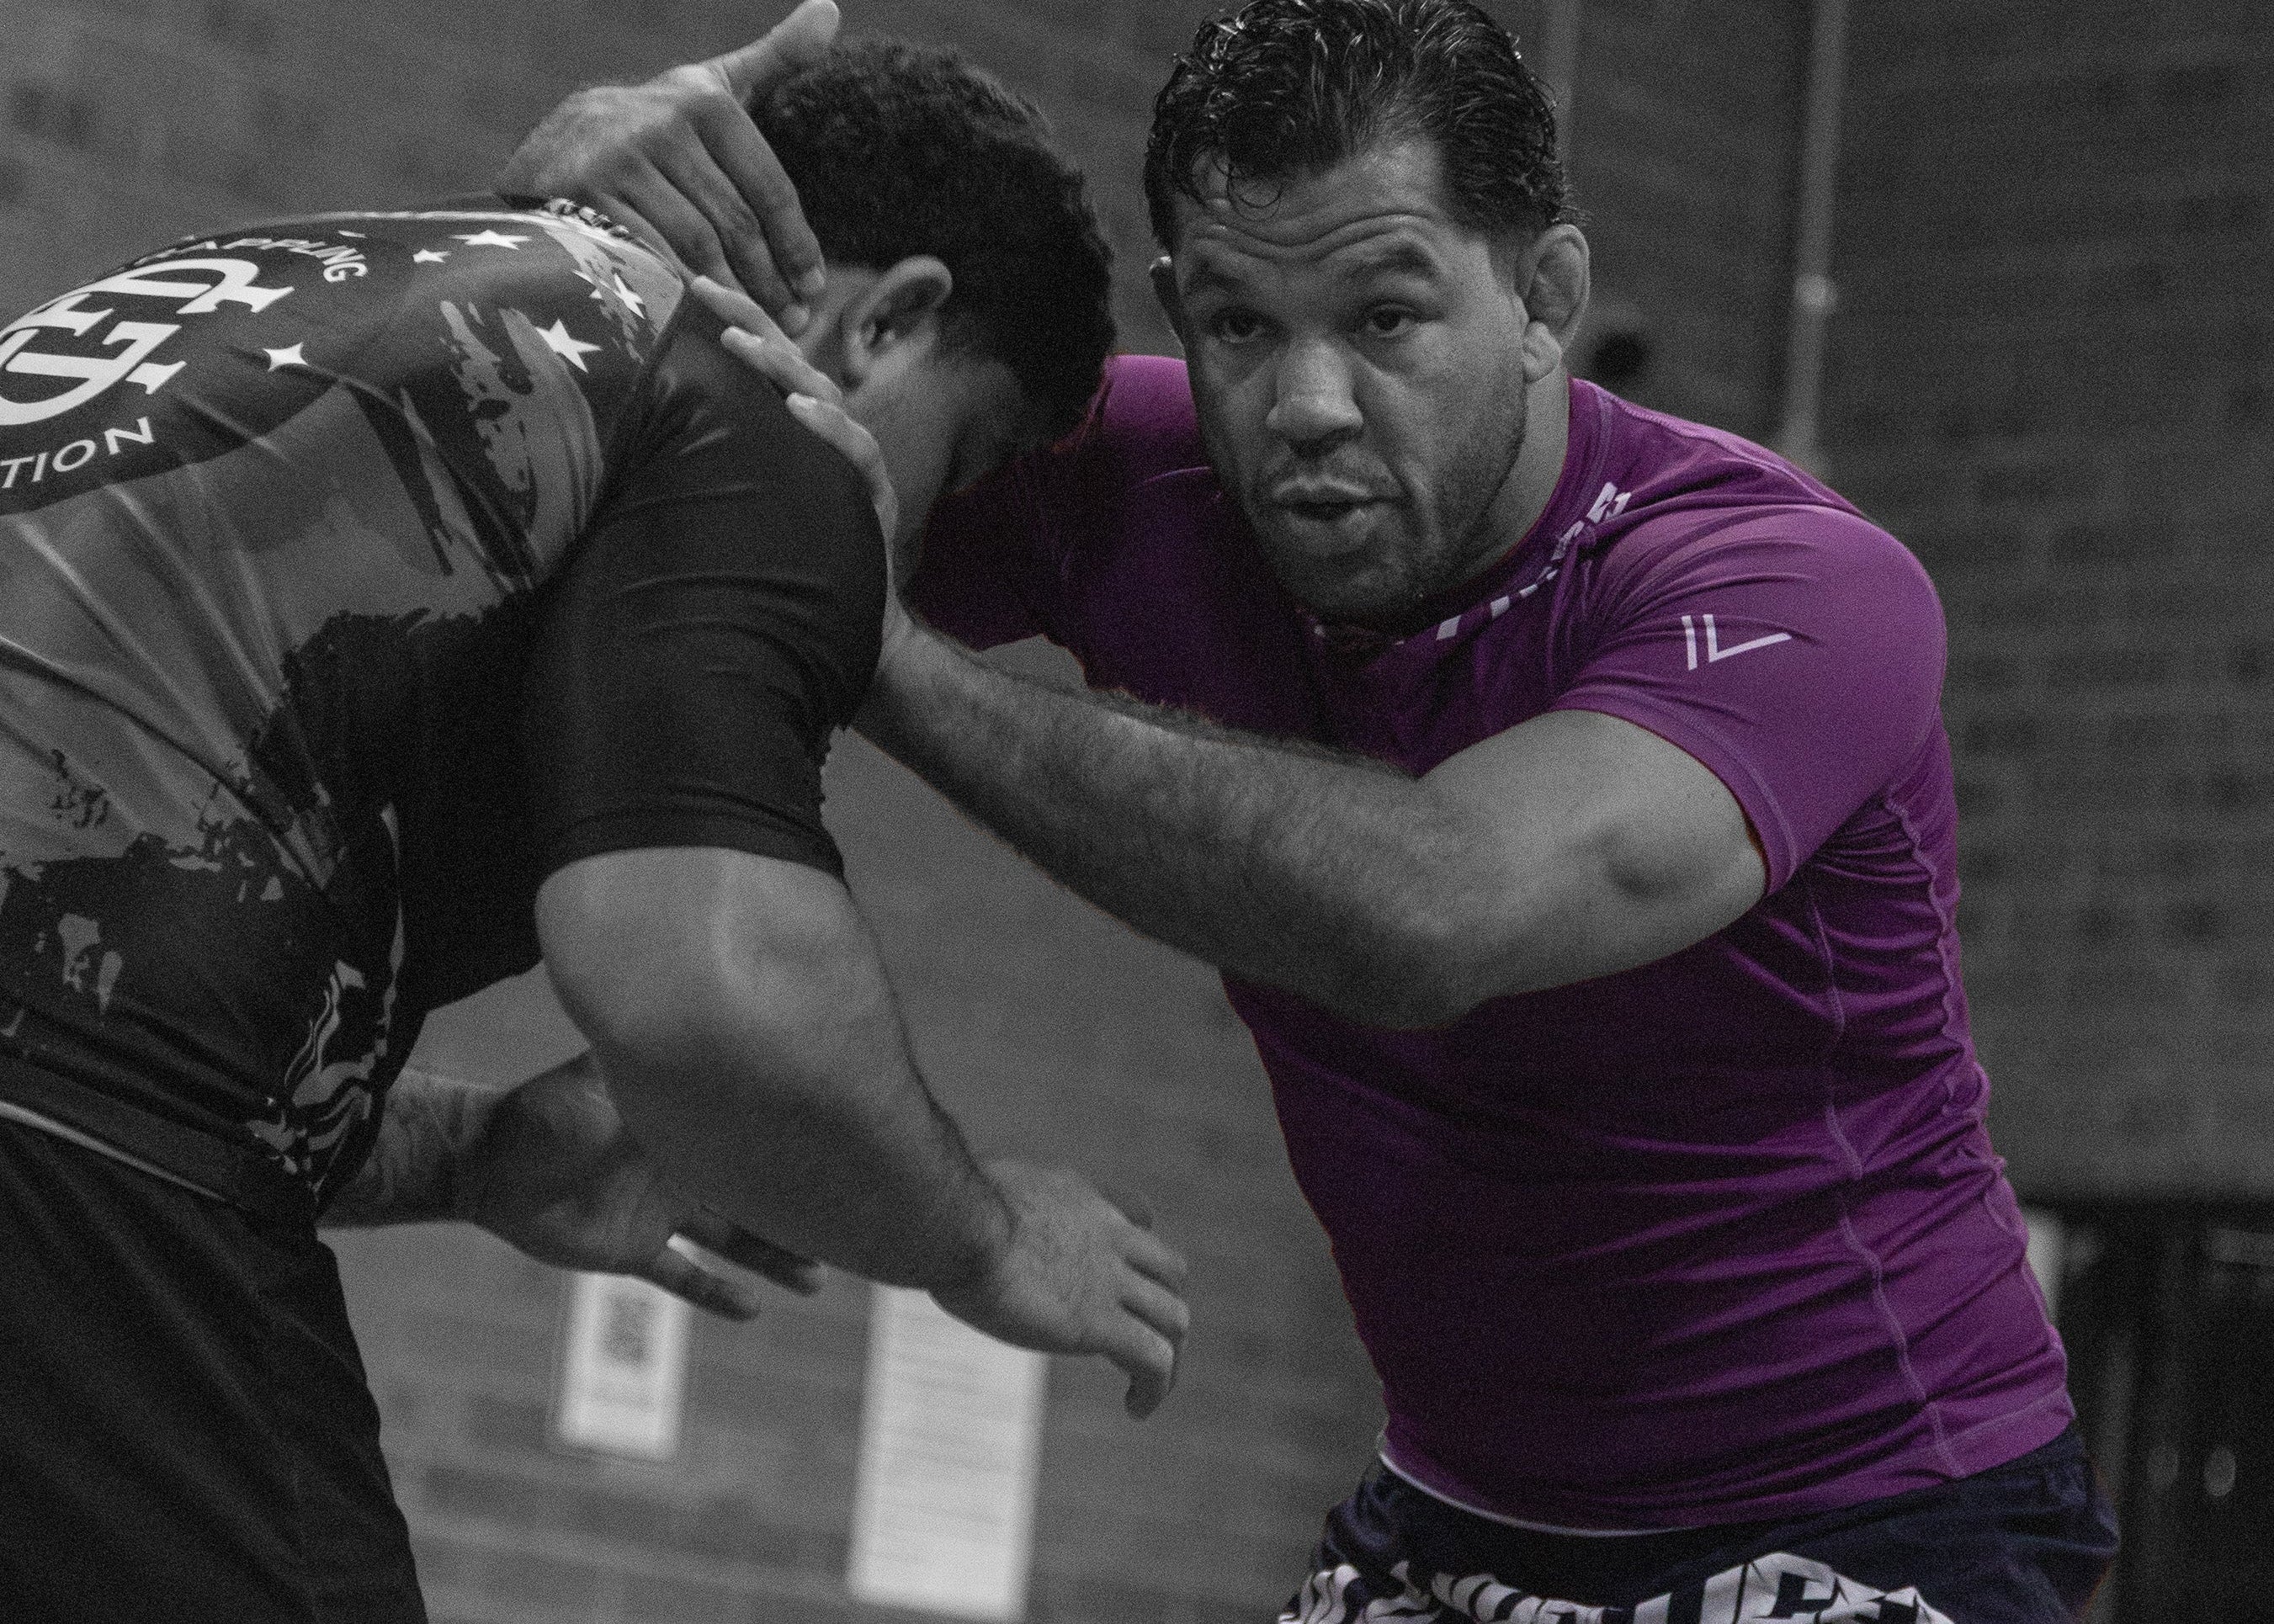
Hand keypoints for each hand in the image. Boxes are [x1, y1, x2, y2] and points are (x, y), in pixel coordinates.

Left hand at [459, 1053, 822, 1318]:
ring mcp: (662, 1210)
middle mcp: (684, 1166)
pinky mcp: (634, 1251)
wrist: (487, 1160)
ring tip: (817, 1278)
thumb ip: (654, 1064)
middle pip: (755, 1195)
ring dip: (772, 1258)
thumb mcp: (607, 1078)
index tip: (846, 1151)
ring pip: (733, 1241)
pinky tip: (754, 1310)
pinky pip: (683, 1277)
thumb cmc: (547, 1110)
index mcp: (685, 1125)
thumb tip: (699, 1012)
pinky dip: (715, 1294)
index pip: (750, 1137)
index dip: (793, 1147)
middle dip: (799, 1210)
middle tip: (855, 1225)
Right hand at [498, 0, 838, 328]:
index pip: (769, 188)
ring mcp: (616, 161)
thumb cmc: (651, 134)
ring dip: (734, 296)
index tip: (814, 286)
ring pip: (697, 248)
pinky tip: (704, 318)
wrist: (549, 156)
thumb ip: (772, 59)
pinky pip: (650, 262)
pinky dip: (682, 297)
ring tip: (758, 326)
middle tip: (793, 321)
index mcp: (702, 100)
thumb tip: (830, 11)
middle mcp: (659, 123)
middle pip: (735, 224)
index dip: (797, 245)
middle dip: (770, 281)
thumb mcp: (707, 89)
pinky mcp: (583, 200)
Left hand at [691, 276, 916, 661]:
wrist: (842, 629)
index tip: (690, 285)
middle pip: (792, 363)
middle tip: (707, 291)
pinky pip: (857, 453)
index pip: (764, 364)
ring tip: (742, 346)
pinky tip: (802, 409)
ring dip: (781, 368)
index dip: (734, 320)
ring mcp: (852, 464)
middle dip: (751, 322)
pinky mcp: (875, 498)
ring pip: (823, 397)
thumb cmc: (783, 569)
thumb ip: (710, 466)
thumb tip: (637, 439)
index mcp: (792, 432)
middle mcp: (825, 437)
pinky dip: (832, 428)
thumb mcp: (737, 506)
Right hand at [931, 1159, 1190, 1417]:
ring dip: (1168, 1356)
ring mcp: (1109, 1281)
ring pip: (1174, 1318)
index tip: (1125, 1283)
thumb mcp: (968, 1186)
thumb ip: (975, 1199)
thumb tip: (939, 1203)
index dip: (1137, 1253)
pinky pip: (1154, 1359)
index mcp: (1077, 1201)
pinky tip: (1136, 1409)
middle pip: (1171, 1272)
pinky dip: (1155, 1387)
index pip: (1138, 1217)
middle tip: (1139, 1346)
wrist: (955, 1222)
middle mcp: (1107, 1236)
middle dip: (1163, 1309)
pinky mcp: (1099, 1323)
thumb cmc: (943, 1204)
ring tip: (1147, 1389)